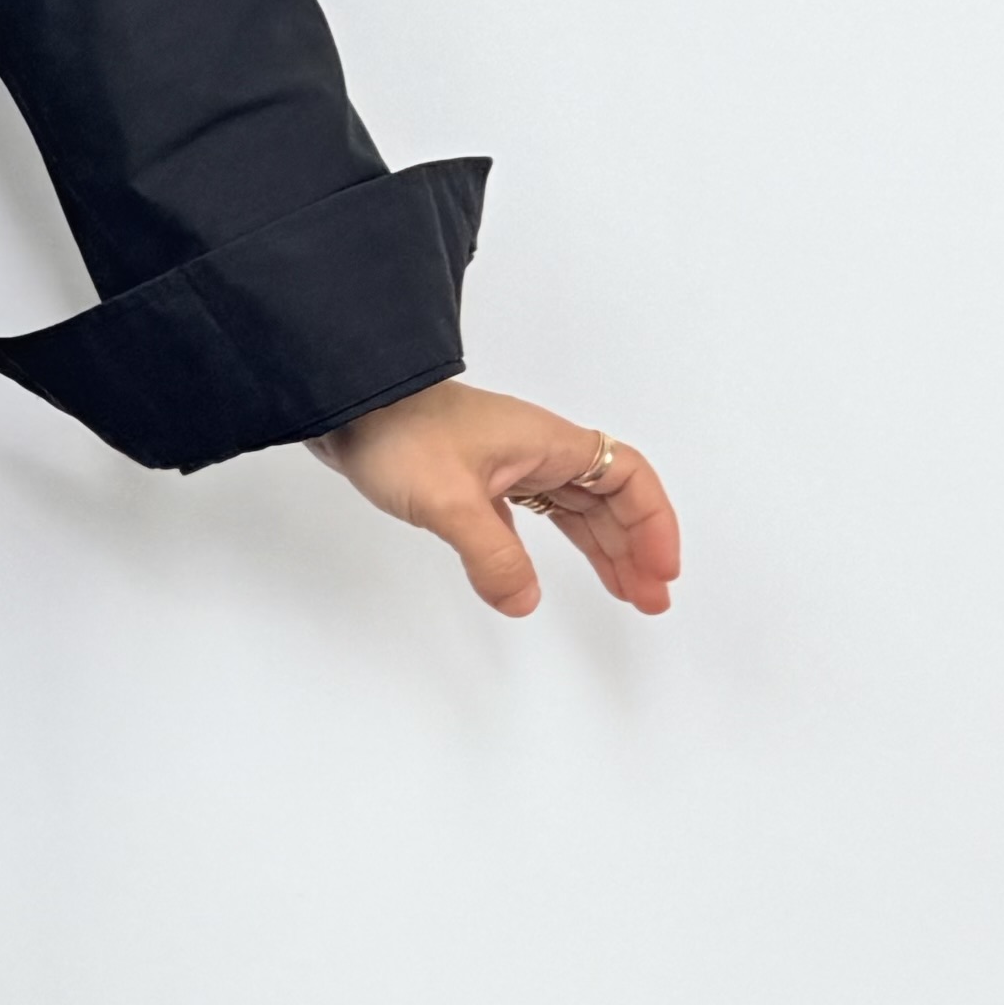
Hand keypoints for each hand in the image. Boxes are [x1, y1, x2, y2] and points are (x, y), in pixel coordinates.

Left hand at [311, 379, 680, 621]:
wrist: (343, 402)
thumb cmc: (396, 433)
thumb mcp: (448, 501)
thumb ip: (491, 555)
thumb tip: (524, 602)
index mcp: (548, 444)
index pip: (628, 478)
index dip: (653, 525)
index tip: (660, 572)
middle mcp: (537, 450)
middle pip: (608, 499)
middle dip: (635, 549)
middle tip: (650, 600)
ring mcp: (508, 463)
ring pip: (573, 508)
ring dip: (601, 549)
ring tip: (622, 593)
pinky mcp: (476, 478)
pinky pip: (533, 514)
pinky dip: (548, 546)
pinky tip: (542, 577)